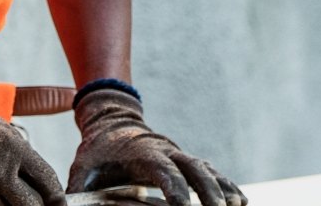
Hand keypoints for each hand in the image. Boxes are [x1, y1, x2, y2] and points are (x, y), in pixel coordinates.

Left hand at [68, 89, 245, 205]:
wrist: (112, 121)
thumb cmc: (95, 153)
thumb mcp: (83, 171)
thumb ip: (79, 193)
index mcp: (141, 153)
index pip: (163, 171)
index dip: (174, 189)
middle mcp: (166, 150)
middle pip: (193, 168)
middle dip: (208, 190)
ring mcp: (179, 154)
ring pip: (207, 169)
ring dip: (223, 188)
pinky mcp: (186, 161)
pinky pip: (211, 173)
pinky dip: (227, 185)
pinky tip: (241, 201)